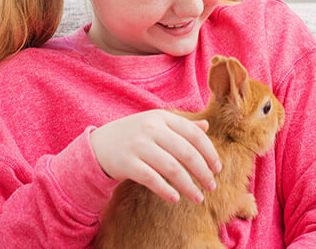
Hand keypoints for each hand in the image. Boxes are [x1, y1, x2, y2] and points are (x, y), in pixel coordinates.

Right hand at [90, 109, 221, 203]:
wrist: (97, 146)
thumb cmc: (133, 135)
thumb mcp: (155, 124)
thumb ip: (181, 125)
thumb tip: (206, 126)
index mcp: (162, 117)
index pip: (194, 135)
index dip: (210, 153)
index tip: (218, 169)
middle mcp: (151, 128)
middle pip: (187, 152)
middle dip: (203, 172)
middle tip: (212, 186)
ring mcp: (138, 145)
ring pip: (172, 168)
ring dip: (189, 186)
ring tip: (198, 198)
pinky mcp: (126, 163)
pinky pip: (152, 179)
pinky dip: (166, 190)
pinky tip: (176, 198)